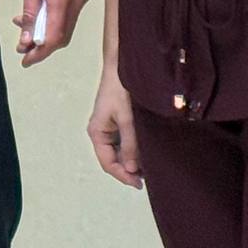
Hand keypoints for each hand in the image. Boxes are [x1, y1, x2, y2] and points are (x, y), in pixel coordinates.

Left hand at [14, 0, 93, 65]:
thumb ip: (31, 10)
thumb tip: (27, 38)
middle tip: (24, 45)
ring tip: (26, 23)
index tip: (25, 59)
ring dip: (50, 28)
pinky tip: (42, 6)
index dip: (40, 52)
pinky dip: (58, 14)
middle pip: (65, 34)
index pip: (55, 37)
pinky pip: (73, 8)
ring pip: (69, 21)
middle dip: (44, 44)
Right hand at [86, 64, 143, 188]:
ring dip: (133, 159)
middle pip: (113, 159)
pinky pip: (125, 141)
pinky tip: (147, 151)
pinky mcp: (119, 121)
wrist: (122, 63)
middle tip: (148, 178)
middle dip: (129, 169)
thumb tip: (131, 169)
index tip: (140, 184)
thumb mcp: (127, 118)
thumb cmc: (121, 88)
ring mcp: (110, 127)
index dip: (123, 175)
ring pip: (120, 151)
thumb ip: (129, 144)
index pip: (108, 163)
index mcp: (97, 132)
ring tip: (150, 166)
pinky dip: (135, 148)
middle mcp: (101, 132)